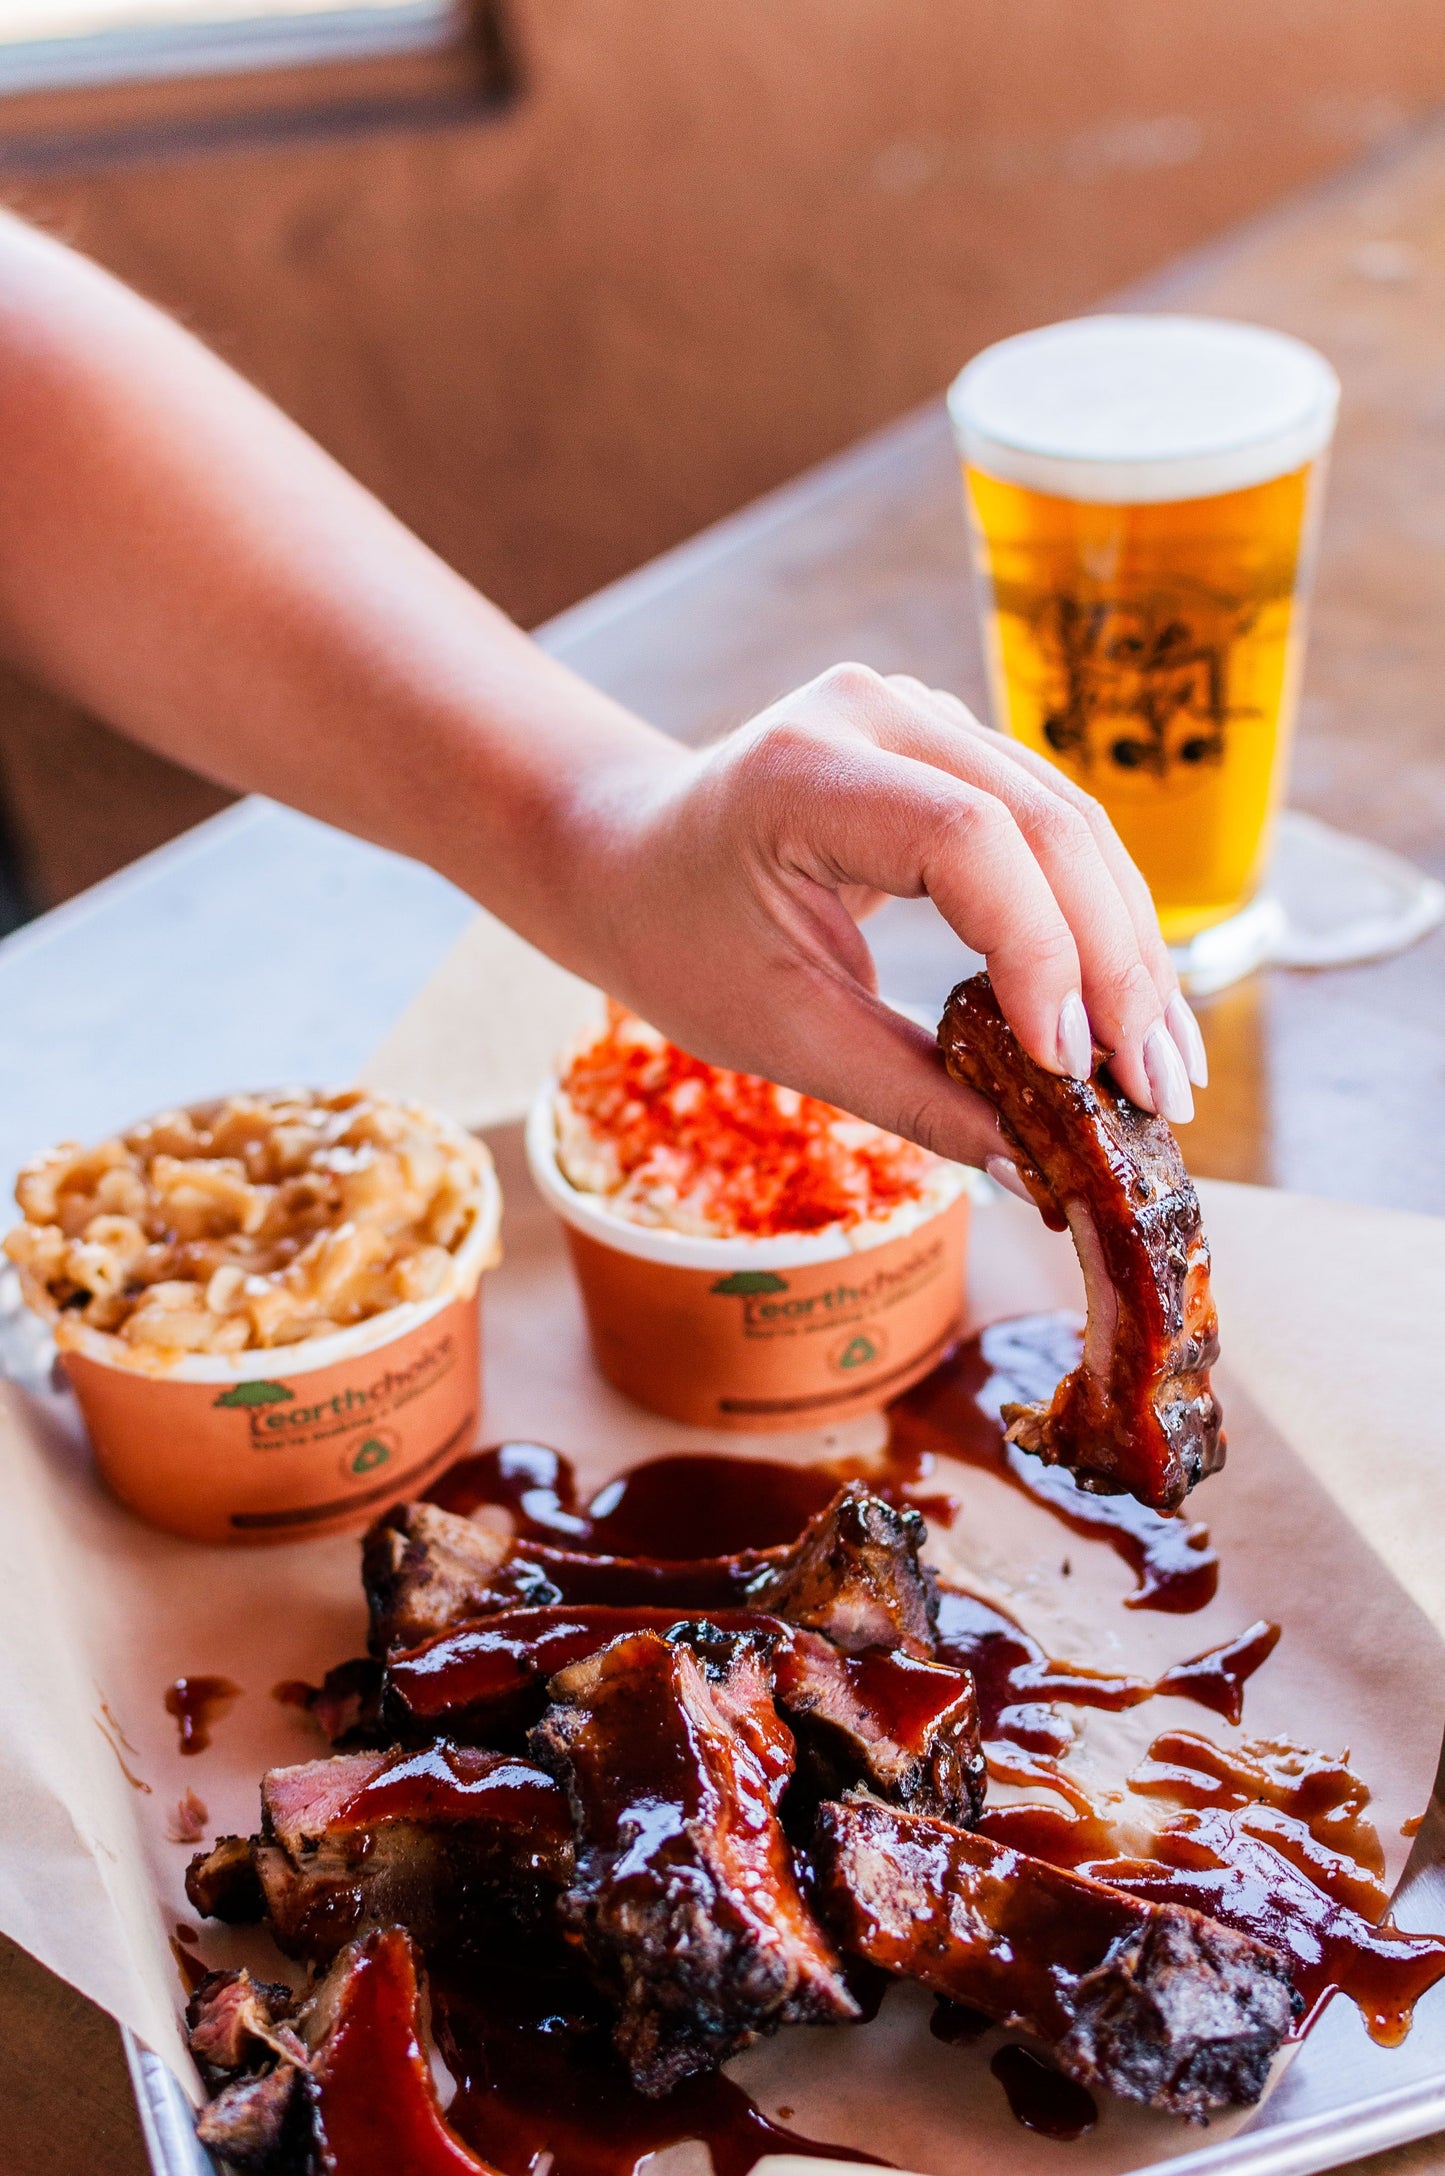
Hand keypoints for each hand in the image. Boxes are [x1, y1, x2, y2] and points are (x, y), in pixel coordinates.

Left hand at [566, 663, 1206, 1177]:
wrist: (625, 856)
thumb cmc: (676, 938)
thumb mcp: (775, 1030)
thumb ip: (907, 1093)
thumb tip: (1037, 1170)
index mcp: (804, 766)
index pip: (968, 839)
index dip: (1039, 952)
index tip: (1069, 1068)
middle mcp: (876, 709)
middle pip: (1048, 823)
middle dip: (1116, 967)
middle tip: (1157, 1092)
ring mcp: (922, 714)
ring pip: (1074, 825)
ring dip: (1130, 951)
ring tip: (1165, 1069)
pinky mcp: (953, 746)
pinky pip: (1054, 830)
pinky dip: (1099, 923)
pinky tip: (1133, 1009)